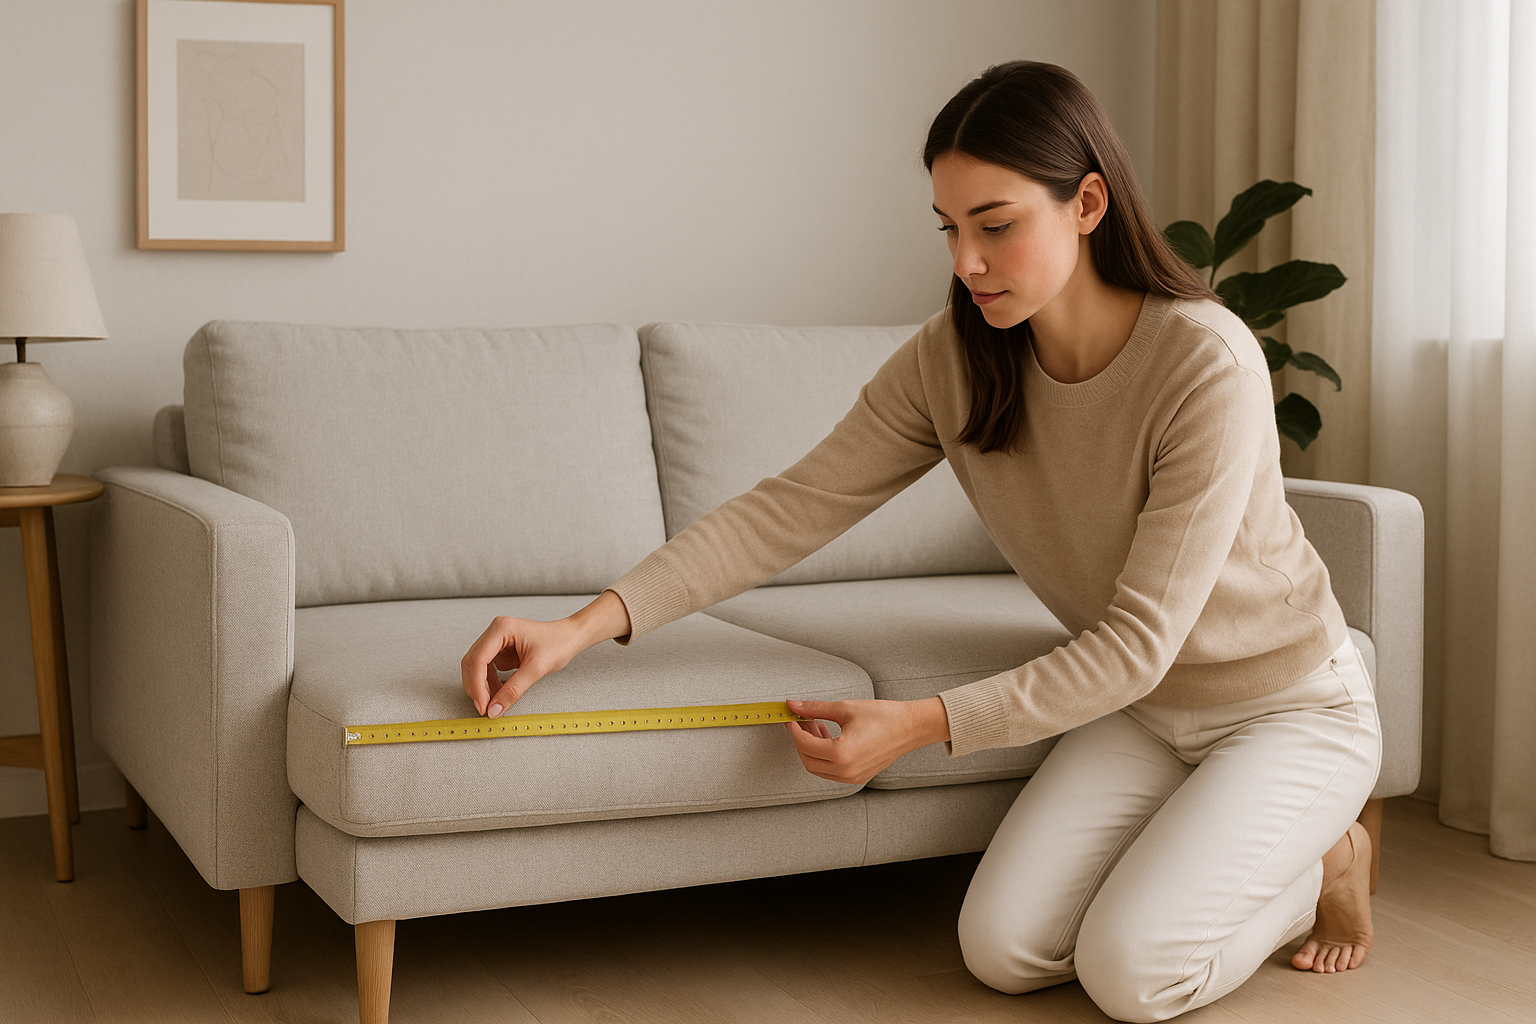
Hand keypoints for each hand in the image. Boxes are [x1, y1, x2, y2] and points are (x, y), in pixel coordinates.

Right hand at [461, 591, 631, 717]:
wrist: (571, 637)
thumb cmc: (558, 643)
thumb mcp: (536, 669)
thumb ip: (514, 690)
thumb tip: (494, 710)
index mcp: (501, 629)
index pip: (478, 659)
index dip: (477, 685)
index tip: (482, 705)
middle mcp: (495, 631)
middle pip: (472, 662)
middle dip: (476, 687)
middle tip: (484, 708)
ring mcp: (496, 640)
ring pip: (476, 667)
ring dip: (482, 686)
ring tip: (493, 703)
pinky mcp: (500, 649)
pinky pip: (486, 669)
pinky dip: (489, 683)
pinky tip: (499, 693)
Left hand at [782, 696, 950, 785]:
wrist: (910, 727)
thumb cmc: (883, 716)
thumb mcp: (845, 708)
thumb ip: (815, 709)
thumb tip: (794, 705)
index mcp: (841, 754)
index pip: (805, 745)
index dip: (795, 730)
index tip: (791, 718)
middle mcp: (846, 770)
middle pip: (808, 760)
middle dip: (801, 741)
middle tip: (801, 721)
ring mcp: (853, 777)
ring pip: (819, 768)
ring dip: (812, 749)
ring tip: (816, 725)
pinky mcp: (859, 777)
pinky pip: (832, 771)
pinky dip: (825, 756)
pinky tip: (828, 736)